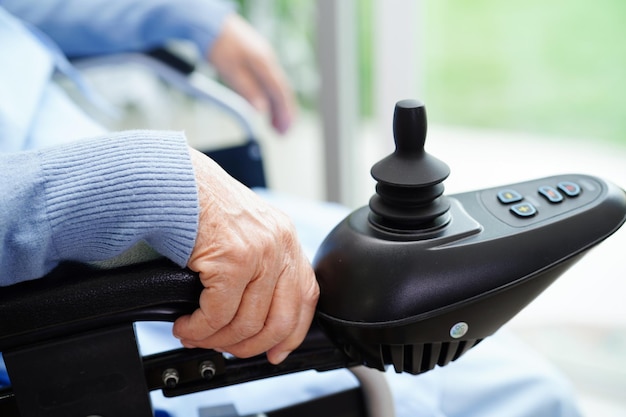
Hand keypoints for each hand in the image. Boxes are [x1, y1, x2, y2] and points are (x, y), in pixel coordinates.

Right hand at [173, 148, 318, 363]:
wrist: (174, 180)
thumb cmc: (202, 204)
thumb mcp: (246, 231)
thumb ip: (260, 266)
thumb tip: (254, 316)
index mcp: (285, 238)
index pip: (306, 297)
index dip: (293, 333)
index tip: (277, 352)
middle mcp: (279, 244)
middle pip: (279, 320)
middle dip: (249, 346)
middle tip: (225, 349)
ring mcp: (259, 252)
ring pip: (246, 323)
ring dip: (216, 339)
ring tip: (196, 335)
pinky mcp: (233, 259)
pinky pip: (218, 314)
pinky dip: (198, 329)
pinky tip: (186, 326)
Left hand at [208, 14, 295, 133]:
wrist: (209, 22)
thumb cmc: (218, 44)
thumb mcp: (231, 72)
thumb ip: (248, 91)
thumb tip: (261, 111)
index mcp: (264, 64)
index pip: (281, 94)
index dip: (285, 114)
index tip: (284, 131)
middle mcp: (268, 61)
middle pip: (282, 91)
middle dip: (284, 113)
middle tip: (282, 132)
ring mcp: (263, 58)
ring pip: (276, 86)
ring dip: (277, 107)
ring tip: (275, 124)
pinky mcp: (256, 57)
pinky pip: (269, 80)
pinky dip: (270, 96)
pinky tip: (266, 104)